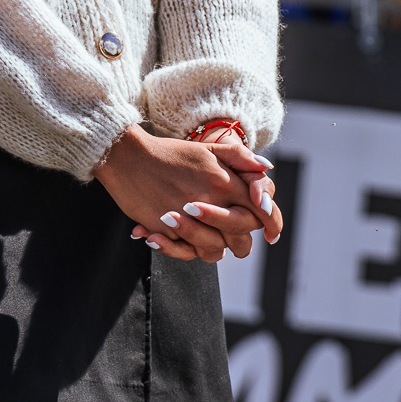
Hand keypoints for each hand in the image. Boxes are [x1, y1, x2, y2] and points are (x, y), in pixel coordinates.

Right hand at [92, 125, 269, 262]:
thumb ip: (239, 158)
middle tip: (234, 240)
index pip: (260, 212)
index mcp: (224, 182)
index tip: (273, 234)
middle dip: (241, 242)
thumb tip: (267, 169)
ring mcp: (187, 219)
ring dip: (213, 247)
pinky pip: (186, 252)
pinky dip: (185, 250)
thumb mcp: (206, 149)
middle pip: (240, 238)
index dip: (271, 223)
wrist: (127, 156)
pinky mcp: (166, 230)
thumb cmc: (169, 153)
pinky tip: (181, 239)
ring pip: (215, 250)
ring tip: (205, 237)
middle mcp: (209, 202)